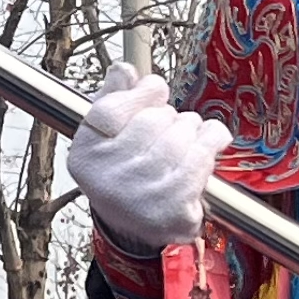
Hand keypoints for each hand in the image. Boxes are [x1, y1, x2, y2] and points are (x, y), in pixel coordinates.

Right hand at [66, 62, 229, 249]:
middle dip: (171, 115)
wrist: (135, 228)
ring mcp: (142, 198)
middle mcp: (109, 179)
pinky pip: (201, 161)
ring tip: (191, 135)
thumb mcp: (105, 136)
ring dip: (193, 129)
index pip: (112, 109)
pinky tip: (207, 147)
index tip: (156, 89)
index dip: (142, 92)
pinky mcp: (174, 211)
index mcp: (87, 155)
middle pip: (152, 121)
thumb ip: (112, 97)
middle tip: (174, 124)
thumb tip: (125, 70)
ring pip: (181, 136)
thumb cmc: (122, 173)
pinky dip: (210, 147)